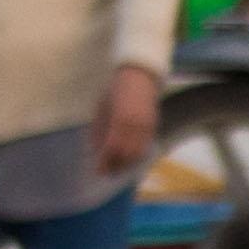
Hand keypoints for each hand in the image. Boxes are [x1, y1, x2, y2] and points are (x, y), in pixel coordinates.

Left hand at [91, 61, 161, 180]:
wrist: (139, 75)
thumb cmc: (114, 89)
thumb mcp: (101, 108)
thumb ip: (99, 129)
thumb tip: (94, 150)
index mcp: (120, 119)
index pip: (112, 148)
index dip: (105, 161)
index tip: (98, 170)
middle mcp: (136, 124)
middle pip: (127, 153)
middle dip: (116, 165)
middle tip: (107, 173)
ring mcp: (147, 125)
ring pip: (138, 151)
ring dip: (128, 162)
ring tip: (118, 167)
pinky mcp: (154, 124)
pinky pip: (146, 145)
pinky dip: (137, 154)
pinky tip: (129, 157)